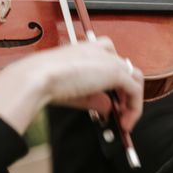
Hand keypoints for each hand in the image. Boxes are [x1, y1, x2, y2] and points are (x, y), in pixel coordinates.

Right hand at [0, 38, 143, 134]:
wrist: (36, 77)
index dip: (115, 82)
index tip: (112, 101)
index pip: (110, 60)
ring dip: (133, 100)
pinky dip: (135, 107)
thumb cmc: (45, 82)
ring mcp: (109, 60)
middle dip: (125, 93)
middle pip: (125, 69)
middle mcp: (101, 51)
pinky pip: (135, 90)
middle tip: (121, 113)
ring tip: (125, 120)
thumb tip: (108, 109)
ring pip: (134, 77)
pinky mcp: (115, 72)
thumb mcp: (75, 93)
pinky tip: (125, 122)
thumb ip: (95, 99)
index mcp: (88, 50)